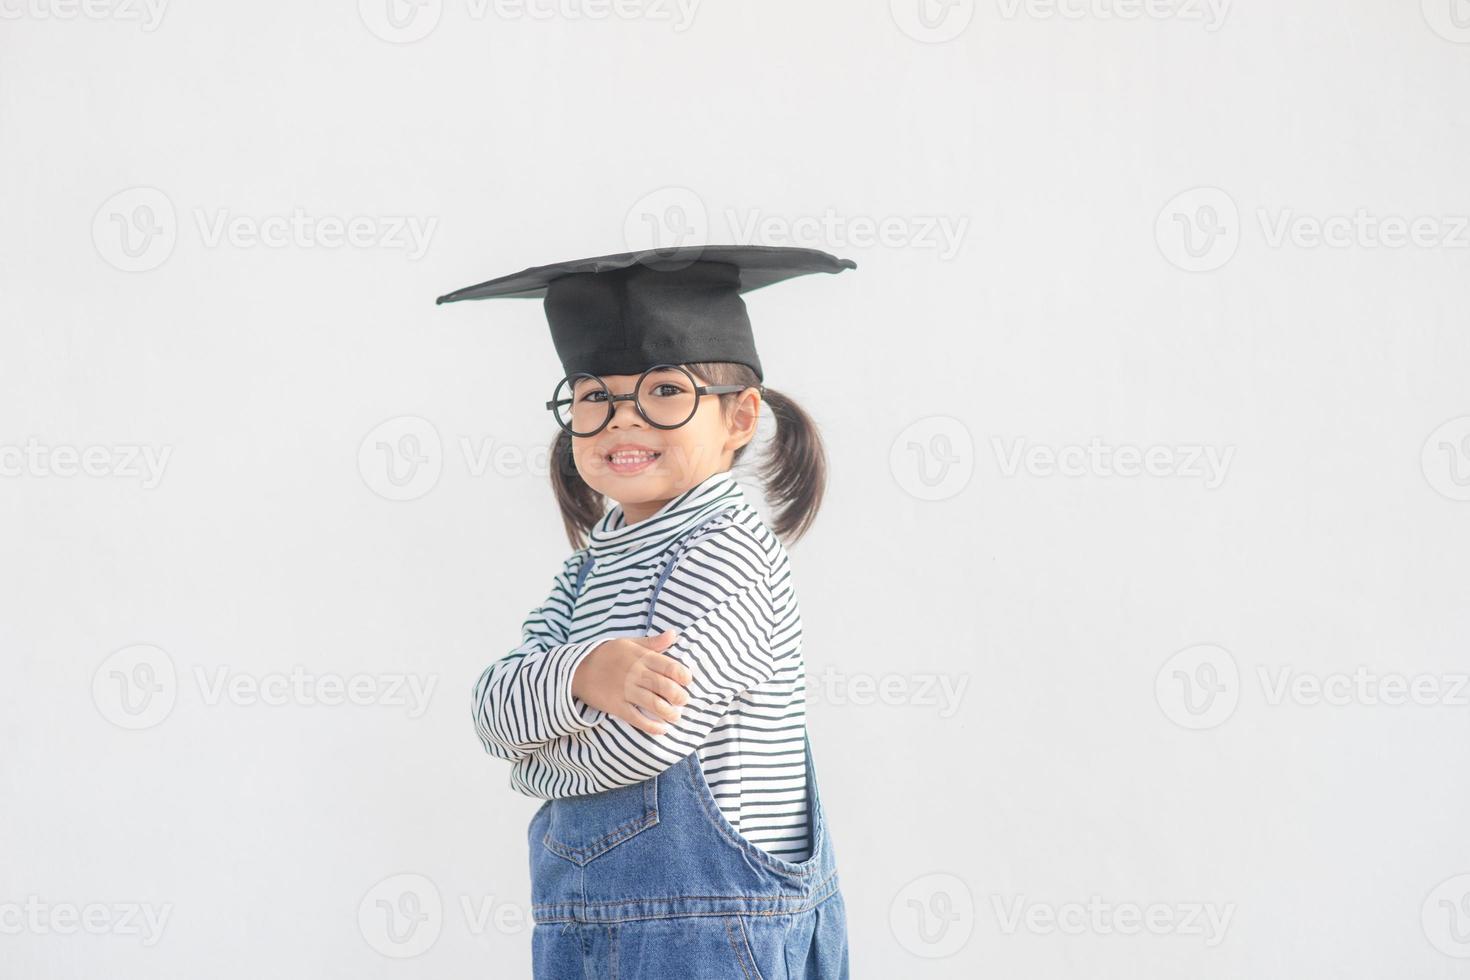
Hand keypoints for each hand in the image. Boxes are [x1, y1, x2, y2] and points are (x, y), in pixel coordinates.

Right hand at [570, 630, 691, 735]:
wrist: (578, 669)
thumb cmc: (608, 655)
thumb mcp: (629, 643)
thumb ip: (653, 642)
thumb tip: (674, 634)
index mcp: (642, 657)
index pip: (670, 667)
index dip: (684, 676)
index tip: (687, 681)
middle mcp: (636, 674)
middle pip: (665, 687)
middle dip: (679, 697)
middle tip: (683, 701)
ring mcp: (626, 691)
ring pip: (654, 704)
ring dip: (669, 713)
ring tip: (675, 716)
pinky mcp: (616, 706)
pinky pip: (636, 718)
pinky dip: (651, 726)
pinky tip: (661, 729)